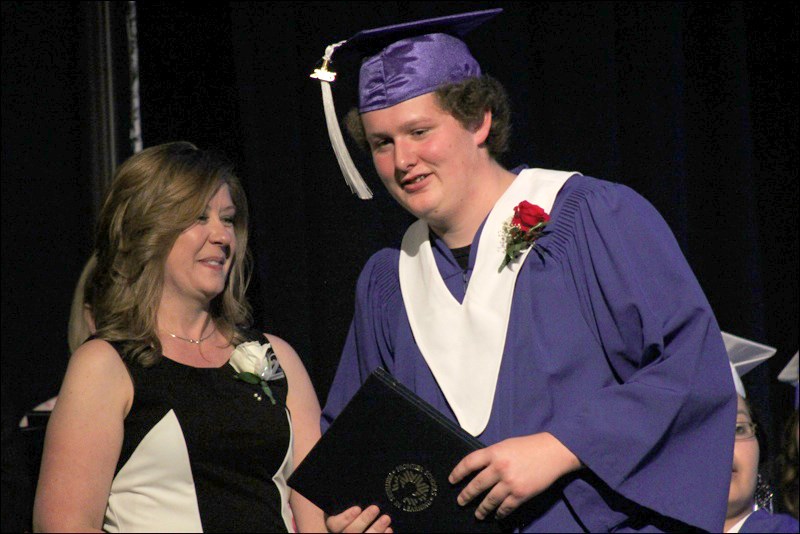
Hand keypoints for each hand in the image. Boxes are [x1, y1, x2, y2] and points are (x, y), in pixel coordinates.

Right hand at [325, 505, 391, 532]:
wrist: (357, 525)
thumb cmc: (346, 515)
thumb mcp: (337, 507)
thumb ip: (339, 504)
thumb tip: (340, 490)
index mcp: (332, 526)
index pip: (334, 524)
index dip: (345, 518)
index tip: (357, 508)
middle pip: (350, 531)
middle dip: (364, 520)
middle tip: (375, 508)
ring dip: (376, 529)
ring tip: (386, 518)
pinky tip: (389, 529)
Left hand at [448, 432, 580, 519]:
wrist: (553, 452)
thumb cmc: (530, 446)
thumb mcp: (506, 444)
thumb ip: (492, 455)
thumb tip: (478, 468)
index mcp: (494, 452)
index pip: (469, 463)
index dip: (457, 472)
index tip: (452, 480)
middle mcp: (499, 468)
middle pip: (476, 485)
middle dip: (466, 495)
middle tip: (460, 501)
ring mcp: (510, 482)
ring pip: (489, 500)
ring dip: (481, 509)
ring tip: (477, 514)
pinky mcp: (521, 494)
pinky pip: (505, 507)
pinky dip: (500, 513)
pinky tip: (497, 515)